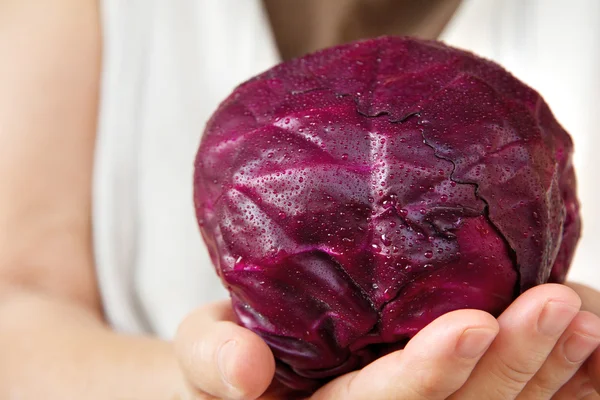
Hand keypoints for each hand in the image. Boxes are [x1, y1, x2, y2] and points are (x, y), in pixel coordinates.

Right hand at [174, 284, 599, 398]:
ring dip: (546, 371)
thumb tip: (244, 373)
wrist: (247, 370)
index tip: (474, 323)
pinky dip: (551, 376)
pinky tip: (584, 340)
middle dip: (513, 365)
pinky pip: (500, 397)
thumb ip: (212, 358)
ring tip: (581, 315)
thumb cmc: (226, 350)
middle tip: (558, 304)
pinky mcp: (435, 395)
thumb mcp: (202, 350)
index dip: (429, 373)